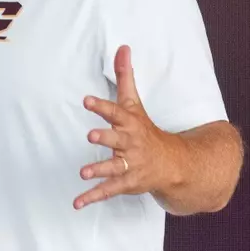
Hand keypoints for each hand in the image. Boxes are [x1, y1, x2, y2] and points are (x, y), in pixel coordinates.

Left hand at [75, 45, 182, 208]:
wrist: (172, 163)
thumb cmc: (145, 130)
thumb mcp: (135, 103)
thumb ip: (125, 77)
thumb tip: (122, 47)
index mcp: (130, 123)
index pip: (116, 113)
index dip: (102, 107)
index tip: (86, 101)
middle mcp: (131, 144)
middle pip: (118, 140)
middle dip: (106, 138)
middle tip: (91, 136)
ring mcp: (131, 164)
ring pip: (115, 167)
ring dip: (100, 170)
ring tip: (84, 172)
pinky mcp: (128, 182)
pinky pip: (109, 191)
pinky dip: (93, 197)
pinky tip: (77, 203)